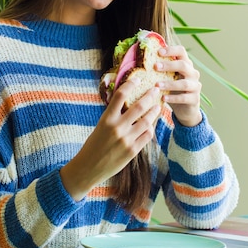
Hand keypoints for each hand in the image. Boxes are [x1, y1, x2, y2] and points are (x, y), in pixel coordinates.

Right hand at [59, 78, 161, 200]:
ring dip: (154, 112)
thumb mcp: (100, 126)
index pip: (120, 95)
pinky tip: (152, 124)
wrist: (88, 168)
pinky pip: (147, 136)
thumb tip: (127, 102)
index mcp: (106, 118)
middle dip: (150, 96)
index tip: (138, 79)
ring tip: (158, 106)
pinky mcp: (132, 151)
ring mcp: (126, 140)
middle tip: (156, 90)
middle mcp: (117, 128)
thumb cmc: (93, 145)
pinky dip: (151, 128)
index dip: (131, 84)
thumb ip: (114, 115)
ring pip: (147, 121)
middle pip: (139, 107)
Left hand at [154, 45, 202, 126]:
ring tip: (157, 85)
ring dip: (169, 84)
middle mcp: (192, 73)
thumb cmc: (172, 89)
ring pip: (184, 83)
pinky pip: (184, 98)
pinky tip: (163, 98)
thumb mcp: (167, 77)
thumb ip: (159, 69)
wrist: (184, 109)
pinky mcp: (194, 99)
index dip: (171, 50)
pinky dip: (173, 98)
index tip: (158, 52)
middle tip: (155, 66)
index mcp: (185, 64)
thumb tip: (140, 61)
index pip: (181, 51)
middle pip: (183, 65)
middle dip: (169, 65)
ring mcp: (195, 86)